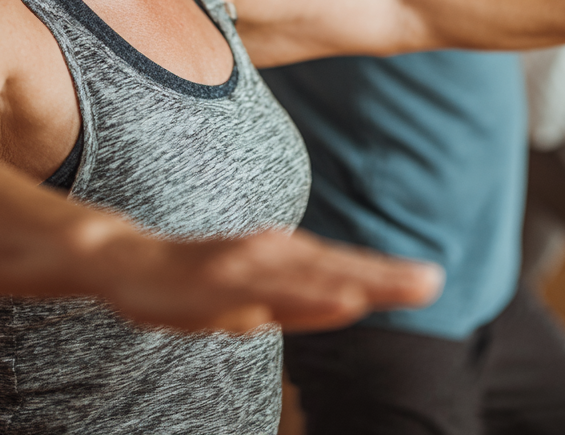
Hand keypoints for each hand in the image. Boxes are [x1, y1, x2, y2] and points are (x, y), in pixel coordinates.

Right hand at [103, 226, 443, 334]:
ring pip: (307, 273)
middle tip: (433, 280)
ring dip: (352, 279)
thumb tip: (333, 308)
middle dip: (384, 278)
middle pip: (335, 269)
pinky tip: (332, 292)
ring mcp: (245, 263)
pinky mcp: (219, 272)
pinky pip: (264, 285)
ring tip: (393, 286)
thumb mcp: (247, 303)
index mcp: (280, 263)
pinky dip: (301, 290)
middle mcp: (270, 257)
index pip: (341, 271)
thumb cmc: (191, 284)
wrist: (131, 263)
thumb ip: (287, 304)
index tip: (429, 280)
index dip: (383, 277)